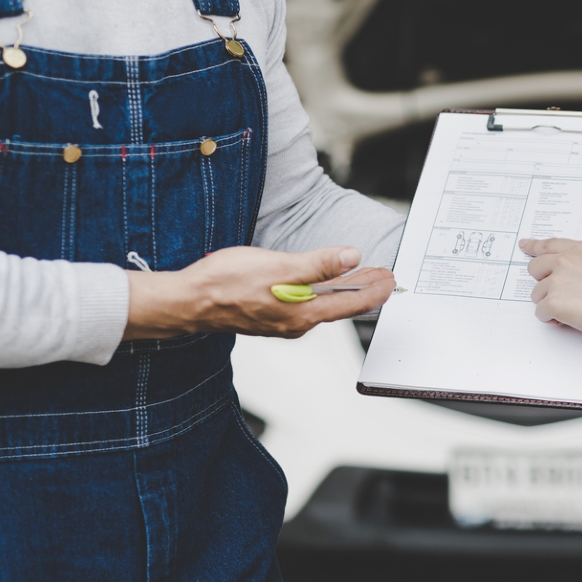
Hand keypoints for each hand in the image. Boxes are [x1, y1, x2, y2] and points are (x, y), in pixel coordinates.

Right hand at [124, 246, 395, 340]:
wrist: (189, 302)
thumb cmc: (227, 283)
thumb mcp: (279, 266)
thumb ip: (318, 265)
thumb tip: (351, 258)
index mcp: (303, 314)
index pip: (350, 303)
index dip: (374, 289)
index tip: (391, 280)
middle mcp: (296, 323)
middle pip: (339, 306)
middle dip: (364, 290)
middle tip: (385, 277)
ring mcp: (282, 322)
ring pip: (322, 306)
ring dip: (343, 291)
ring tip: (361, 277)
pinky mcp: (269, 316)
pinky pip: (305, 305)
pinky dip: (321, 293)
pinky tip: (321, 285)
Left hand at [520, 238, 581, 360]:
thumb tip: (573, 274)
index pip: (549, 244)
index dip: (534, 246)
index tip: (525, 245)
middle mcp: (566, 260)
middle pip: (535, 268)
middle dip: (544, 282)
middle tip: (558, 294)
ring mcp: (558, 280)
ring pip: (537, 294)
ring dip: (550, 304)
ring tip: (573, 310)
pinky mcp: (553, 301)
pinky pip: (540, 313)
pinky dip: (551, 320)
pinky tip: (569, 320)